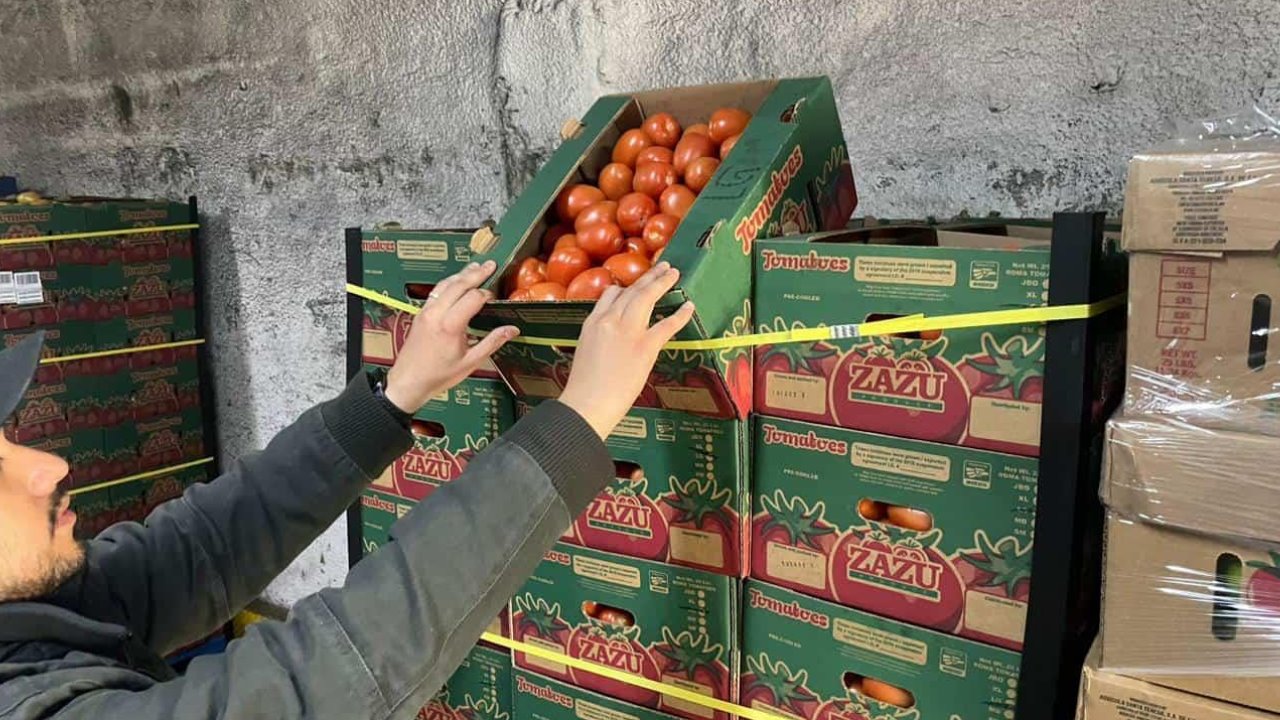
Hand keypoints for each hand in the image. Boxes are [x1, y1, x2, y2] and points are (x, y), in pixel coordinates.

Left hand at [384, 261, 518, 413]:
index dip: (487, 295)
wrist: (408, 382)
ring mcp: (426, 312)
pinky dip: (449, 283)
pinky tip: (456, 282)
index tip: (495, 298)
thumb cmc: (436, 375)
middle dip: (476, 273)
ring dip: (461, 274)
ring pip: (445, 284)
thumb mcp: (470, 362)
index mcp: (450, 325)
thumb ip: (492, 342)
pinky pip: (436, 291)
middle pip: (458, 284)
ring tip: (475, 267)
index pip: (473, 297)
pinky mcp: (420, 314)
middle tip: (490, 265)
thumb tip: (511, 330)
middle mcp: (436, 314)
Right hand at [557, 262, 694, 437]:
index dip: (626, 288)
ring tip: (674, 273)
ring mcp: (628, 331)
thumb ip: (599, 339)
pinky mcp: (645, 347)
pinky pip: (667, 325)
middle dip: (649, 277)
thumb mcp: (585, 352)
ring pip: (648, 297)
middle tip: (662, 267)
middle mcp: (610, 320)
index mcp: (593, 323)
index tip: (635, 285)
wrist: (587, 403)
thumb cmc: (584, 387)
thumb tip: (612, 339)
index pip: (610, 295)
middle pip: (632, 291)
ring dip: (663, 282)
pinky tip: (689, 306)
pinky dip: (680, 314)